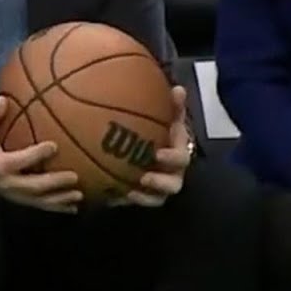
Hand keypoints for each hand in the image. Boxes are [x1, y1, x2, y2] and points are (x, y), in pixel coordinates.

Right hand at [0, 98, 82, 212]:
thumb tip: (4, 99)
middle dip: (54, 183)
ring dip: (60, 200)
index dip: (36, 155)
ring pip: (39, 201)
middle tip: (74, 177)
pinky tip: (73, 208)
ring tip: (79, 196)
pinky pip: (39, 206)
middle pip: (33, 187)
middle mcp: (7, 183)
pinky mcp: (18, 200)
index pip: (19, 161)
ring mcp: (13, 195)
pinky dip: (56, 207)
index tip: (55, 146)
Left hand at [112, 86, 192, 206]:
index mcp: (179, 154)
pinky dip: (124, 199)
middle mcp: (173, 174)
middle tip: (143, 177)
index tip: (158, 154)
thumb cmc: (163, 130)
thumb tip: (179, 89)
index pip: (181, 159)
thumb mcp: (169, 116)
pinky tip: (110, 195)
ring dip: (144, 197)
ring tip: (128, 191)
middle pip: (173, 185)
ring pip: (156, 199)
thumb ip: (174, 106)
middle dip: (160, 183)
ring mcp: (159, 189)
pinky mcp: (144, 197)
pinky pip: (136, 202)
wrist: (154, 146)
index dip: (172, 158)